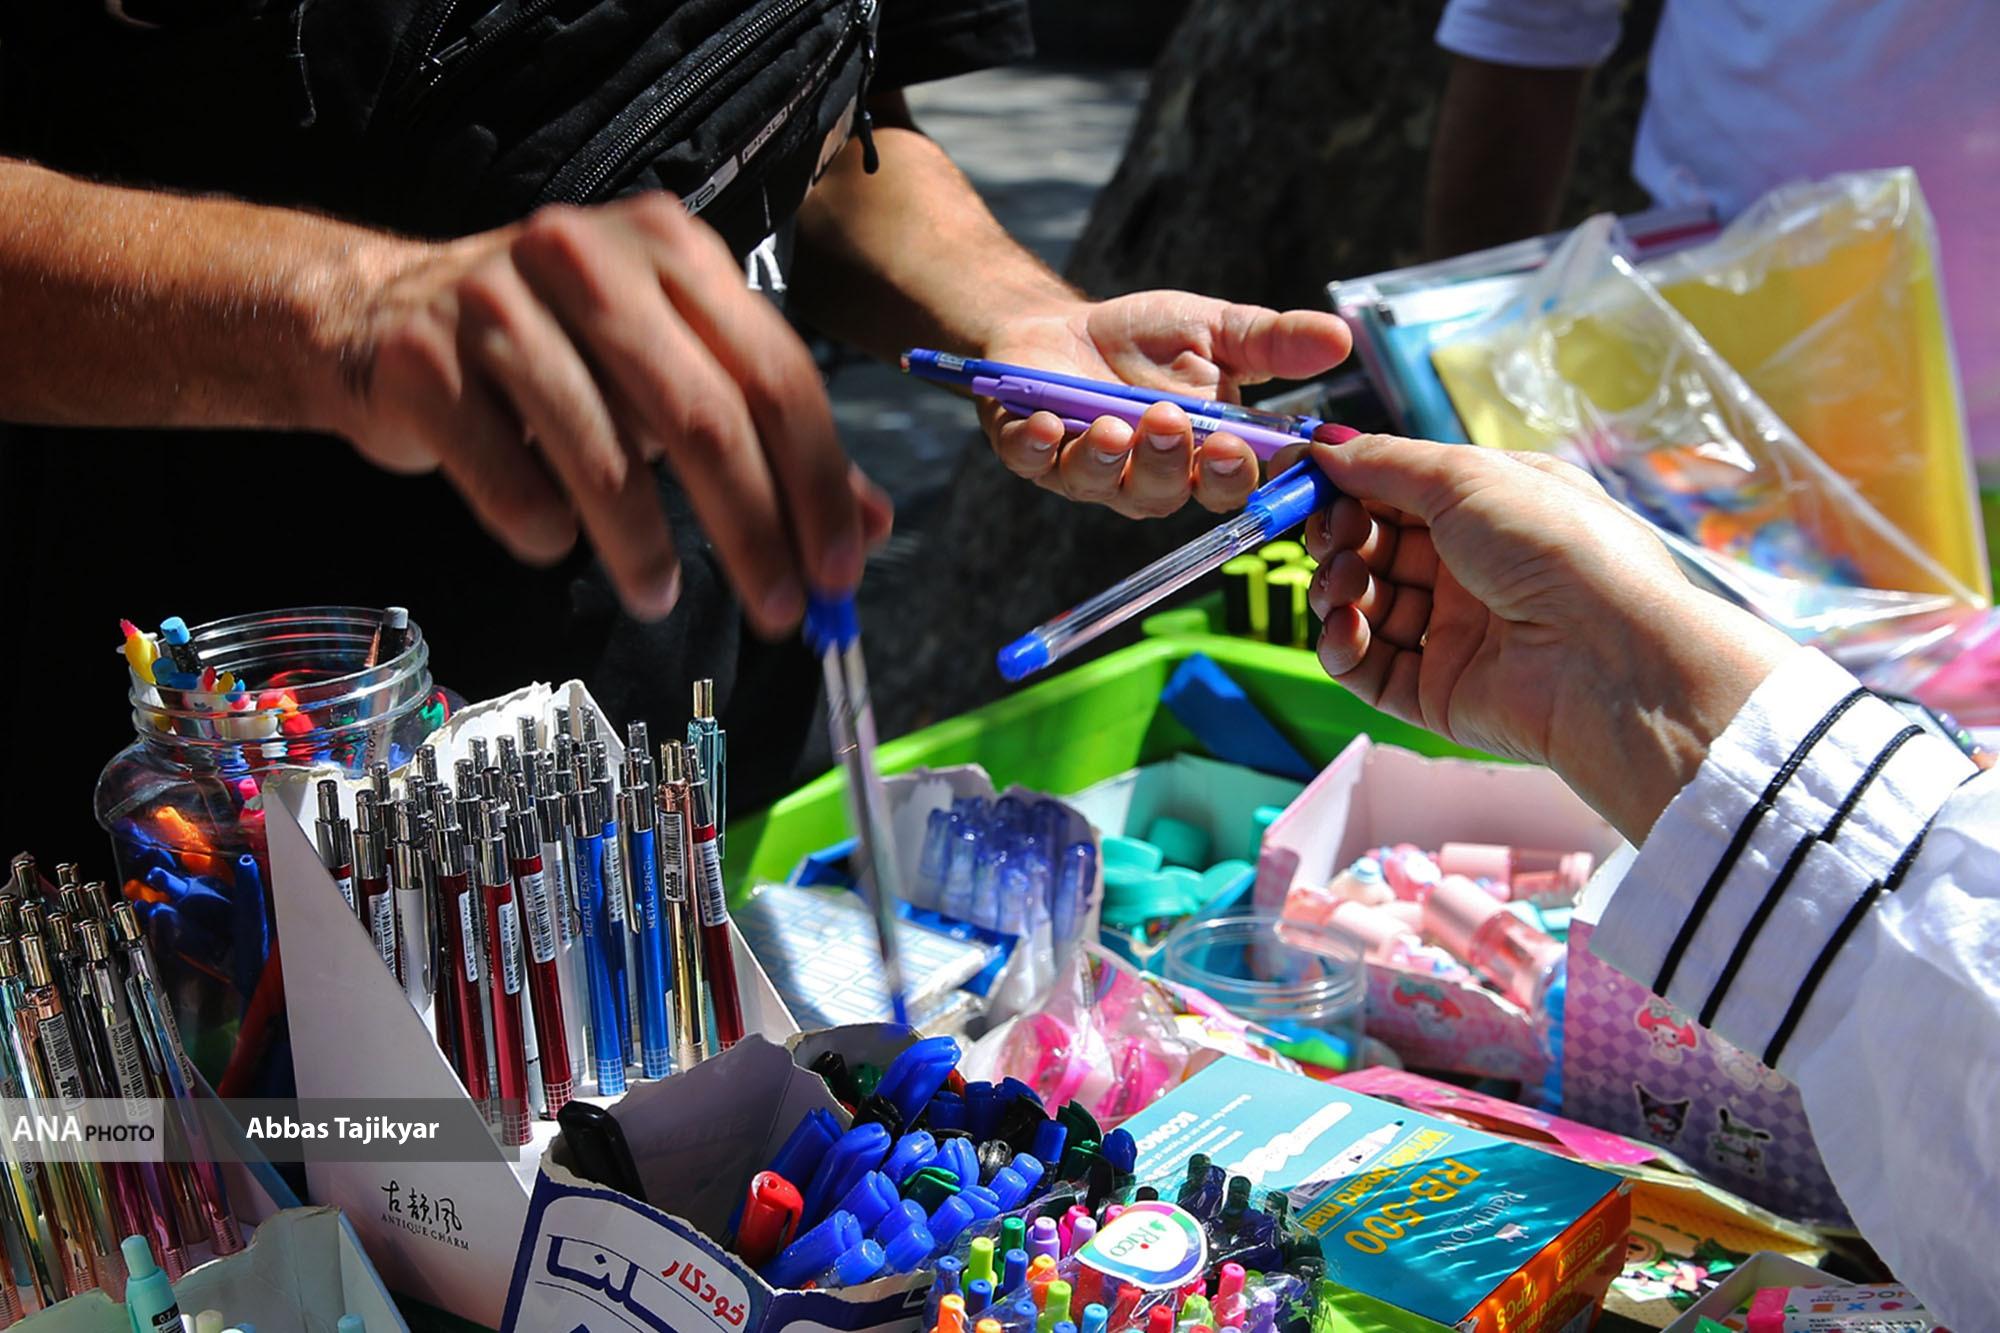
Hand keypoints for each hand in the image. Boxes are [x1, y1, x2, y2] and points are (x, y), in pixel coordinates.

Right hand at [315, 194, 889, 629]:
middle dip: (753, 532)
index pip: (774, 372)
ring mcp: (494, 300)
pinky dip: (545, 533)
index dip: (817, 482)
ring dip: (646, 551)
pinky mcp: (420, 360)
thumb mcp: (667, 375)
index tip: (837, 573)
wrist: (373, 316)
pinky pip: (510, 482)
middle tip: (779, 612)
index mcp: (670, 248)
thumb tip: (866, 529)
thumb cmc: (553, 355)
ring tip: (660, 596)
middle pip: (702, 416)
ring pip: (604, 457)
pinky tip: (554, 540)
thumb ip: (769, 440)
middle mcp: (587, 255)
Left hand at [977, 291, 1351, 518]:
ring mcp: (1086, 471)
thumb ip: (1272, 341)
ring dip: (1109, 459)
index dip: (1232, 474)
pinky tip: (1048, 422)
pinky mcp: (1030, 453)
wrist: (1061, 324)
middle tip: (1169, 421)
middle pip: (1165, 494)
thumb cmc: (1146, 339)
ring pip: (1102, 486)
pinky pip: (1033, 462)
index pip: (1228, 483)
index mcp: (1199, 458)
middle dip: (1168, 461)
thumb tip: (1341, 339)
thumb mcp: (1215, 329)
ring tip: (1114, 426)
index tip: (1235, 445)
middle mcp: (1145, 478)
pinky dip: (1038, 445)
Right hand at [1301, 434, 1796, 840]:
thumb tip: (1322, 448)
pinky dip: (1344, 646)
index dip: (1346, 485)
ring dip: (1336, 588)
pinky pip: (1370, 668)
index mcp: (1493, 510)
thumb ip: (1384, 463)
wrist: (1612, 658)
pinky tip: (1346, 627)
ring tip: (1341, 583)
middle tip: (1324, 531)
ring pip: (1366, 605)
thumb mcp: (1467, 477)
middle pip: (1375, 548)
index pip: (1399, 492)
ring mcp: (1458, 633)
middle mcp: (1476, 570)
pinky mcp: (1441, 693)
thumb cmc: (1560, 550)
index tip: (1297, 478)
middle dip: (1338, 535)